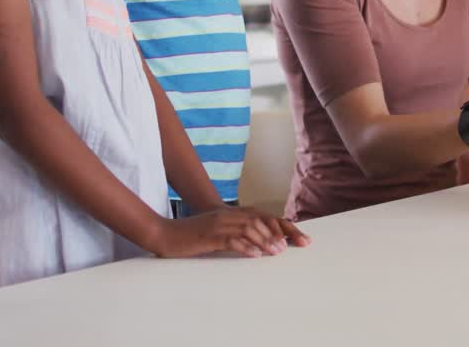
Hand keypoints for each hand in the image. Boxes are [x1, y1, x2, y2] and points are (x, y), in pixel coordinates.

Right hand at [151, 206, 309, 258]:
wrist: (166, 233)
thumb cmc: (194, 235)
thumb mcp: (220, 231)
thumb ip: (239, 233)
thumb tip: (263, 245)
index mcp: (234, 213)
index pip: (267, 217)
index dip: (286, 227)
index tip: (302, 239)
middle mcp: (230, 215)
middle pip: (263, 220)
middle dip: (282, 233)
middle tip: (296, 246)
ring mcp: (220, 224)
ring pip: (250, 228)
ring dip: (266, 240)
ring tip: (277, 252)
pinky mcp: (210, 235)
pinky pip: (232, 239)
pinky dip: (246, 247)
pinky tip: (256, 255)